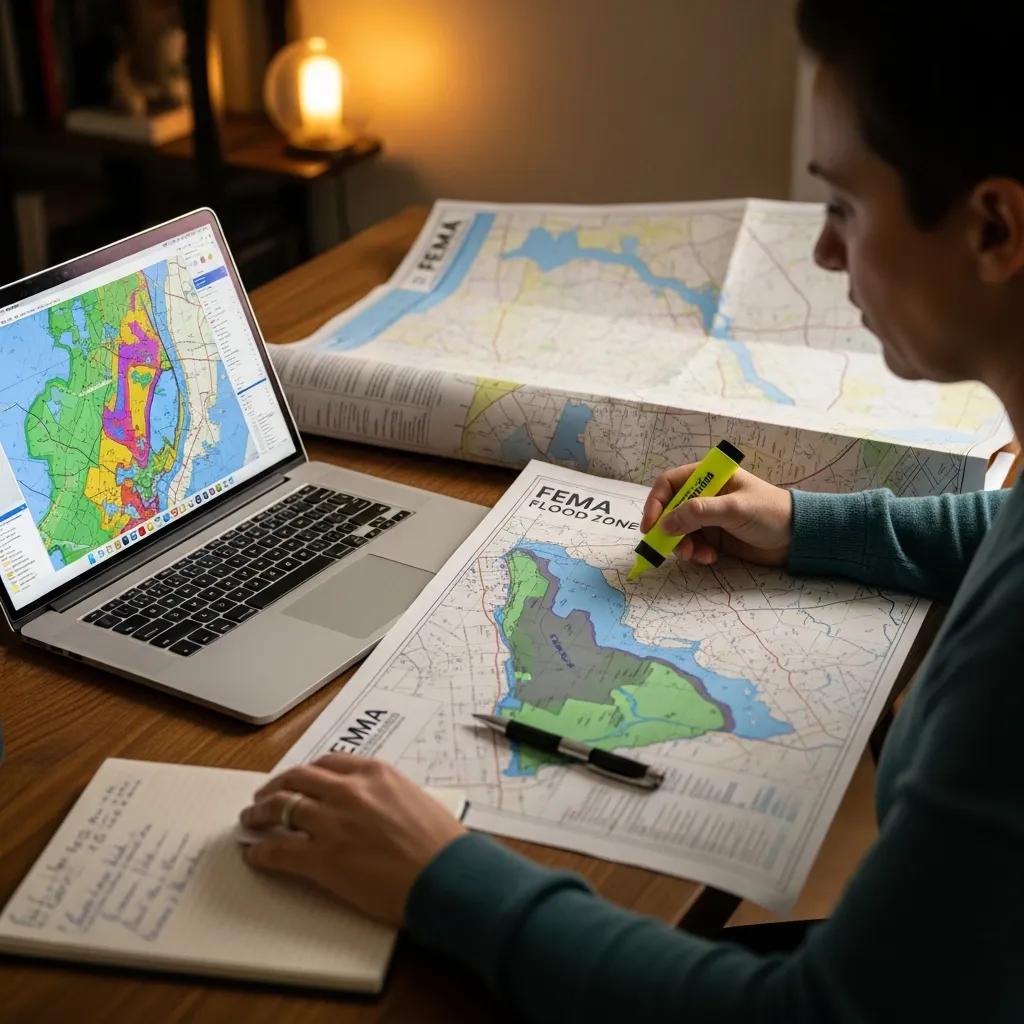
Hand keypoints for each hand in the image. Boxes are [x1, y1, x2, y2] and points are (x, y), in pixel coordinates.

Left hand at [239, 754, 466, 925]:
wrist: (447, 876)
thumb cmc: (442, 846)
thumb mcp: (417, 801)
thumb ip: (388, 797)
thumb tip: (373, 808)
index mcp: (375, 773)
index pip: (329, 762)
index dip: (308, 772)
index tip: (301, 778)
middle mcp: (349, 791)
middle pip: (298, 778)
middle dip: (277, 786)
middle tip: (266, 795)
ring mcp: (332, 823)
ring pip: (281, 808)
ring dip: (261, 813)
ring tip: (252, 819)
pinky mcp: (321, 858)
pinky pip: (277, 850)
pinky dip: (260, 851)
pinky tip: (254, 854)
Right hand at [640, 464, 792, 566]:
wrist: (798, 538)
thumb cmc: (770, 513)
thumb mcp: (734, 508)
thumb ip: (699, 513)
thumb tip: (666, 523)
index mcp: (709, 476)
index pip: (669, 483)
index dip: (656, 503)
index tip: (651, 526)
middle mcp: (704, 494)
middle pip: (670, 510)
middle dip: (668, 530)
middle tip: (672, 548)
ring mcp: (708, 517)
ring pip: (678, 531)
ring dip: (682, 545)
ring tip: (696, 556)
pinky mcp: (714, 537)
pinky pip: (692, 544)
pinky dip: (695, 553)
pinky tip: (709, 558)